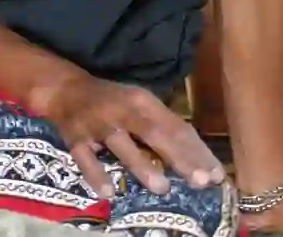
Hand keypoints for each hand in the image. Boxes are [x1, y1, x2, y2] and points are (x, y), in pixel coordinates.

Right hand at [32, 71, 225, 198]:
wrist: (67, 90)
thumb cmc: (113, 101)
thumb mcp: (140, 104)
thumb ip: (164, 126)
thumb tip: (196, 155)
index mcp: (142, 101)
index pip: (174, 127)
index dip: (196, 150)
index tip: (216, 174)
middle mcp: (122, 111)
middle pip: (154, 133)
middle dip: (178, 157)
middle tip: (200, 180)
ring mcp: (98, 125)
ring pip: (121, 145)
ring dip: (141, 165)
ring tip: (162, 187)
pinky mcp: (76, 139)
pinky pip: (86, 158)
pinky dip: (96, 174)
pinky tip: (108, 191)